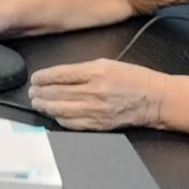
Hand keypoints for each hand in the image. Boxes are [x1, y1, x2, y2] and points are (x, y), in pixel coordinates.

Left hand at [27, 59, 170, 131]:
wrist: (156, 99)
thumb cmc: (134, 78)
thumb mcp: (108, 63)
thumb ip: (82, 70)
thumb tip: (58, 76)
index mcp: (97, 71)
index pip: (61, 74)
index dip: (43, 77)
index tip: (35, 78)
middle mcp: (95, 91)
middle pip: (58, 93)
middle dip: (40, 93)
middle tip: (32, 92)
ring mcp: (97, 110)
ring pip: (61, 109)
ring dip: (45, 107)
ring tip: (37, 103)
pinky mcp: (100, 124)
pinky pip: (73, 124)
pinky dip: (59, 119)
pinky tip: (53, 115)